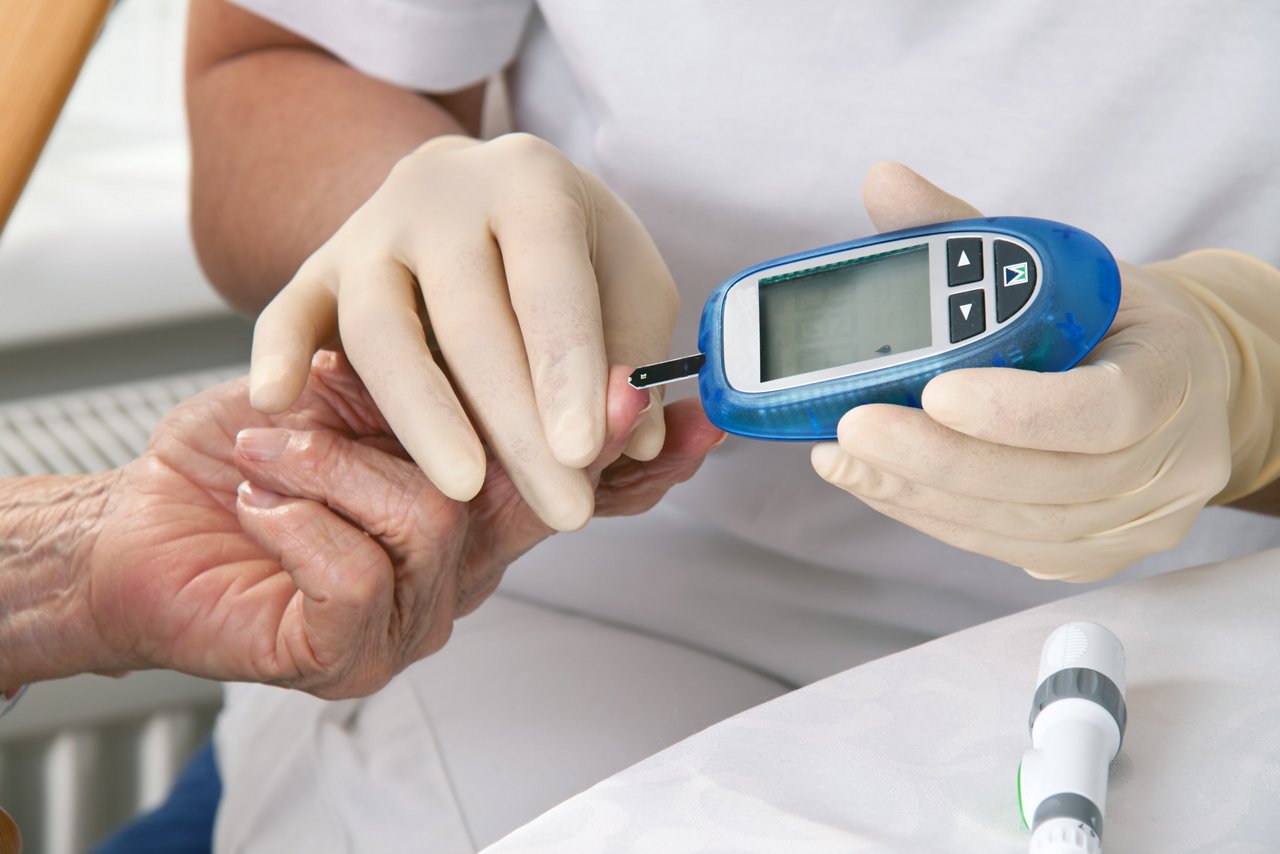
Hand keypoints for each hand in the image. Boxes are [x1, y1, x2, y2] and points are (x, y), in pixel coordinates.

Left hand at [80, 353, 720, 697]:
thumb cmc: (242, 459)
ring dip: (344, 469)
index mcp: (473, 516)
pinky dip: (304, 528)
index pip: (581, 494)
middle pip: (534, 507)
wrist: (137, 531)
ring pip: (433, 531)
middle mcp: (457, 574)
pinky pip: (356, 589)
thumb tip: (526, 342)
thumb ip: (437, 387)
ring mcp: (407, 622)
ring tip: (272, 449)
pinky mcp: (340, 656)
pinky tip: (261, 502)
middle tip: (591, 392)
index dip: (639, 458)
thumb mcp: (351, 394)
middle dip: (549, 439)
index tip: (686, 411)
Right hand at [248, 133, 678, 531]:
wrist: (472, 196)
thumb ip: (634, 354)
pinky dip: (278, 354)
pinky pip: (285, 311)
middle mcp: (440, 193)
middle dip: (517, 426)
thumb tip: (634, 433)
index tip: (584, 453)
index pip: (550, 279)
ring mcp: (369, 229)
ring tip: (463, 490)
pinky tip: (278, 400)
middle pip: (469, 318)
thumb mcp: (628, 284)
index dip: (568, 369)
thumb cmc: (564, 254)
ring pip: (380, 326)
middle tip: (564, 510)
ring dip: (422, 415)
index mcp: (529, 182)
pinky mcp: (316, 266)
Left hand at [812, 162, 1274, 581]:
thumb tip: (884, 183)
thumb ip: (969, 235)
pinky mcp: (1093, 556)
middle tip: (853, 429)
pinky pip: (1004, 548)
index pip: (1105, 410)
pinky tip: (878, 483)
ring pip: (1017, 527)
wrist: (1177, 382)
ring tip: (846, 457)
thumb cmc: (1111, 322)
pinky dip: (931, 516)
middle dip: (936, 459)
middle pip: (1047, 484)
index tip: (936, 389)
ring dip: (918, 493)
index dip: (1018, 410)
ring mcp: (1135, 522)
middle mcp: (1169, 462)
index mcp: (1174, 373)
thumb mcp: (1060, 266)